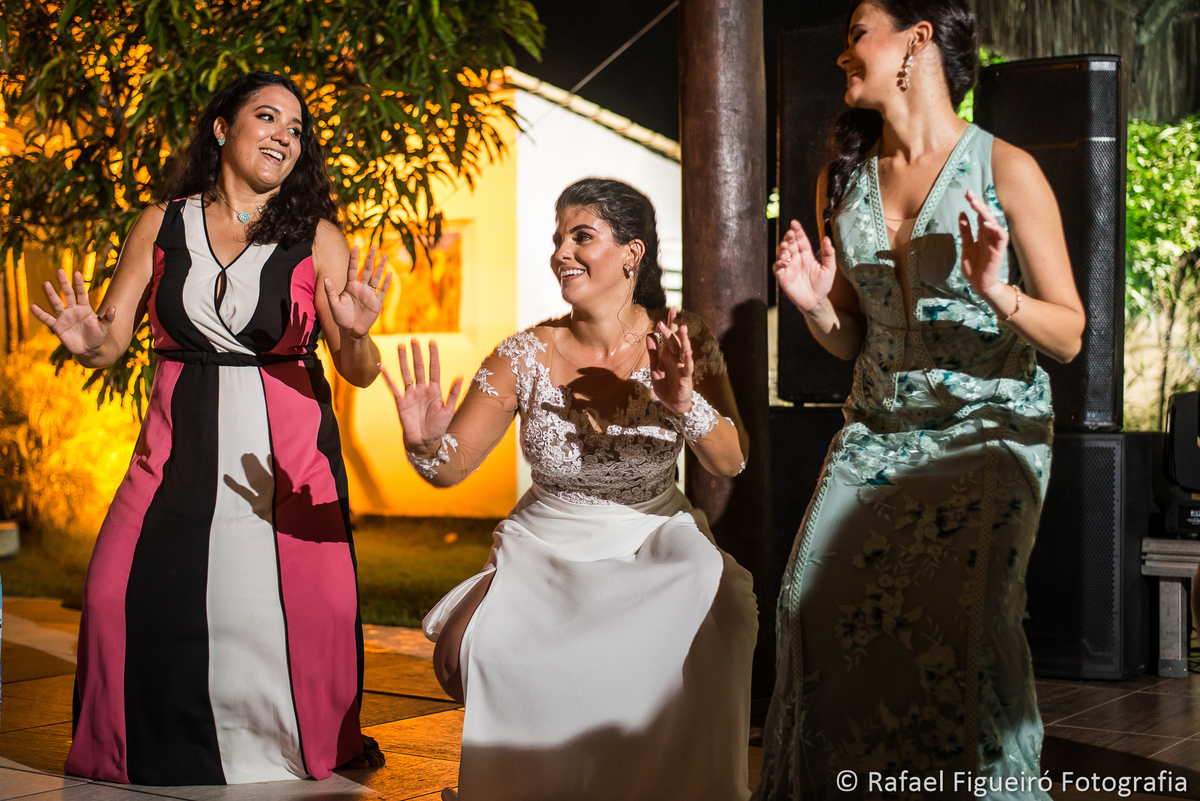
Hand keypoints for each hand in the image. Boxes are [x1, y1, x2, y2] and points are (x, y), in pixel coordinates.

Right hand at [30, 269, 114, 355]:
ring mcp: (64, 317)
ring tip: (46, 283)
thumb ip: (108, 318)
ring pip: (57, 303)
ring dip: (52, 294)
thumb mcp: (104, 327)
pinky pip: (48, 319)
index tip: (77, 272)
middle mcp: (73, 310)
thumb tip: (114, 308)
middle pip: (68, 294)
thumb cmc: (97, 337)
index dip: (79, 284)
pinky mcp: (57, 327)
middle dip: (64, 283)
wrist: (89, 350)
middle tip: (60, 270)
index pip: (82, 293)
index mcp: (85, 308)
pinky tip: (33, 307)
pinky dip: (41, 314)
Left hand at [324, 246, 391, 338]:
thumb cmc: (341, 318)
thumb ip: (330, 291)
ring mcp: (370, 294)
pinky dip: (386, 283)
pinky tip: (390, 274)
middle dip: (370, 258)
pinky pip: (382, 291)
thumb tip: (325, 278)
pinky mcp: (376, 302)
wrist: (351, 330)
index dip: (354, 258)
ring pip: (376, 277)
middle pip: (367, 270)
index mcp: (350, 287)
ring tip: (385, 256)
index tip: (356, 247)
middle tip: (375, 246)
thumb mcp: (333, 304)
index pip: (353, 269)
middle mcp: (361, 288)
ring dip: (381, 267)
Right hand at [380, 339, 462, 455]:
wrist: (424, 442)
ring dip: (403, 360)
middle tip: (414, 339)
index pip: (434, 368)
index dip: (433, 355)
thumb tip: (460, 376)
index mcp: (435, 390)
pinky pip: (393, 387)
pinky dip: (387, 377)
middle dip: (417, 353)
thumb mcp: (448, 410)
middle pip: (419, 367)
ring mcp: (411, 394)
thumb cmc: (438, 428)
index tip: (432, 341)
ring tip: (400, 346)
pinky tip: (382, 367)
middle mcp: (422, 389)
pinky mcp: (401, 401)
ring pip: (406, 373)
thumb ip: (453, 393)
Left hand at [646, 308, 693, 416]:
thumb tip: (649, 335)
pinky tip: (688, 351)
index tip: (671, 311)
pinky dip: (688, 359)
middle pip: (676, 340)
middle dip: (673, 328)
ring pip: (684, 350)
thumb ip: (653, 352)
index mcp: (669, 355)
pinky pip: (688, 367)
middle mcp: (677, 358)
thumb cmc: (665, 386)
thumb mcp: (655, 368)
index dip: (670, 324)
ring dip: (683, 339)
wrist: (672, 405)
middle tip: (672, 314)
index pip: (670, 336)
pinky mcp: (686, 377)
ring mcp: (682, 367)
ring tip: (683, 328)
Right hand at [773, 220, 836, 313]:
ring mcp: (789, 268)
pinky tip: (784, 262)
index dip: (798, 231)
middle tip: (790, 233)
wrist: (816, 302)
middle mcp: (796, 259)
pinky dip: (779, 263)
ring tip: (786, 246)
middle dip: (788, 237)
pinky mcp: (783, 277)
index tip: (794, 223)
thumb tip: (827, 238)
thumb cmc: (823, 286)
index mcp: (807, 256)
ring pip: (781, 254)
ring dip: (782, 249)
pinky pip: (777, 268)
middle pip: (790, 245)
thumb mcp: (830, 268)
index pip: (801, 240)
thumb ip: (829, 254)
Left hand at [958, 190, 1008, 300]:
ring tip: (975, 204)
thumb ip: (965, 231)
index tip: (966, 194)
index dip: (974, 204)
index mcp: (981, 234)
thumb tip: (962, 213)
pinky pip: (1001, 237)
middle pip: (985, 216)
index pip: (979, 215)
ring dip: (985, 213)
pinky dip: (995, 229)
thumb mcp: (965, 246)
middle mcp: (989, 236)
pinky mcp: (998, 251)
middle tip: (969, 194)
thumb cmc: (974, 267)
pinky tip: (985, 223)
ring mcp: (995, 243)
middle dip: (978, 204)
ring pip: (993, 223)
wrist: (978, 285)